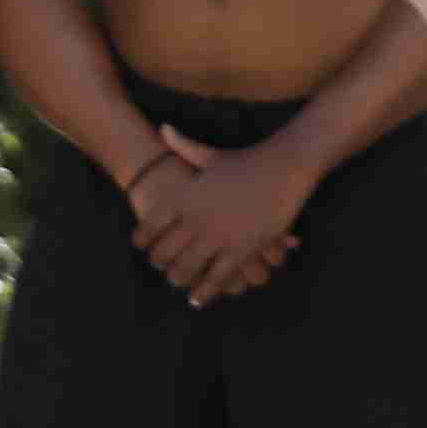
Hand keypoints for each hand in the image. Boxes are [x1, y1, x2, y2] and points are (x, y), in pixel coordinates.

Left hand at [130, 126, 315, 303]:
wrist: (285, 167)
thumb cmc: (247, 160)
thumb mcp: (210, 154)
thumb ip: (183, 145)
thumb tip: (162, 128)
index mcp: (187, 197)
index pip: (152, 225)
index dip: (142, 240)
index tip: (141, 246)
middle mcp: (198, 219)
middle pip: (166, 252)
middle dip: (159, 263)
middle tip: (159, 268)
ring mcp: (220, 236)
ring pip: (188, 269)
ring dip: (179, 279)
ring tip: (177, 282)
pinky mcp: (242, 249)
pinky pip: (217, 278)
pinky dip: (205, 292)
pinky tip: (197, 299)